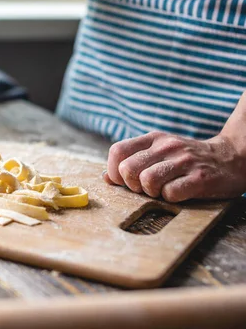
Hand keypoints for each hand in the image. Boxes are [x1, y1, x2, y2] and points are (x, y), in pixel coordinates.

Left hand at [104, 131, 245, 201]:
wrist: (231, 158)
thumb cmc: (187, 160)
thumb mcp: (159, 152)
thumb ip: (133, 161)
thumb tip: (106, 177)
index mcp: (153, 139)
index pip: (117, 151)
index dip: (115, 171)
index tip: (125, 181)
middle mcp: (166, 146)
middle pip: (128, 169)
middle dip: (132, 185)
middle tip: (145, 188)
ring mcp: (183, 161)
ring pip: (147, 181)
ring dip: (151, 192)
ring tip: (162, 190)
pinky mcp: (199, 178)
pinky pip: (170, 193)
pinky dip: (170, 198)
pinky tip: (178, 193)